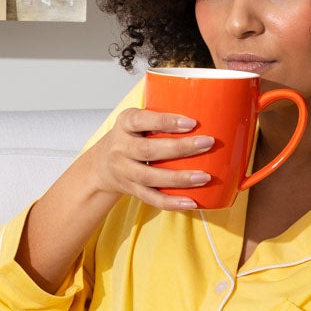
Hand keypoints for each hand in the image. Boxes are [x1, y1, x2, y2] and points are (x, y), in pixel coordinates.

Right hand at [85, 108, 216, 210]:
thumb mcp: (138, 119)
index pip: (142, 120)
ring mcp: (125, 171)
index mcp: (125, 124)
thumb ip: (162, 114)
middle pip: (148, 150)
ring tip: (204, 177)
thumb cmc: (131, 136)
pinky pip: (152, 198)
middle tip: (207, 143)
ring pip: (151, 177)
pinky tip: (191, 202)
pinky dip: (172, 202)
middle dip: (180, 148)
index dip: (166, 121)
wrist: (103, 165)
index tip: (191, 122)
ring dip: (179, 178)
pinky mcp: (132, 189)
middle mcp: (121, 148)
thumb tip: (208, 107)